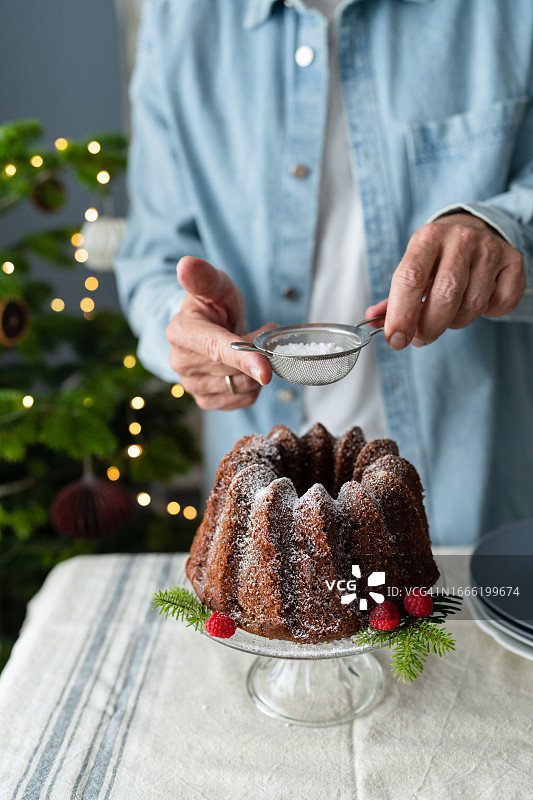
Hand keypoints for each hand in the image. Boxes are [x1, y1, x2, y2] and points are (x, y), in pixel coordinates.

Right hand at [166, 256, 274, 409]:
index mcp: (180, 332)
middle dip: (256, 353)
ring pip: (242, 386)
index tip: (266, 371)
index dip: (243, 359)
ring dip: (257, 369)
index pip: (216, 348)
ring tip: (250, 349)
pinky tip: (246, 369)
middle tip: (259, 332)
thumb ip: (204, 277)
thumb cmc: (214, 303)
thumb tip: (186, 264)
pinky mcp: (206, 400)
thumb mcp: (214, 285)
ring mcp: (191, 384)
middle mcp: (181, 362)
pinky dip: (253, 385)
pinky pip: (243, 400)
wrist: (211, 327)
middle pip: (234, 368)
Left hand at [366, 213, 525, 348]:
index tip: (396, 340)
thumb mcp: (412, 268)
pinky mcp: (513, 261)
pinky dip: (488, 313)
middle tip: (421, 338)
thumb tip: (373, 320)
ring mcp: (489, 249)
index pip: (410, 278)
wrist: (473, 228)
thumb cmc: (436, 257)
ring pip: (473, 304)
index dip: (401, 314)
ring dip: (456, 322)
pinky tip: (478, 302)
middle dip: (429, 327)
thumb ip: (393, 298)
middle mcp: (460, 239)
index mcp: (427, 238)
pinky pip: (501, 303)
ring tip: (449, 314)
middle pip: (445, 295)